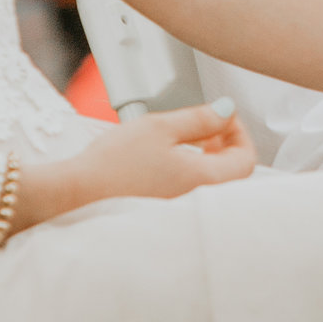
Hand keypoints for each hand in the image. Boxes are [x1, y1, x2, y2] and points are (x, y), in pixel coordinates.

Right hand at [54, 102, 256, 210]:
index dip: (240, 132)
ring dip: (208, 156)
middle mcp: (196, 201)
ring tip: (186, 137)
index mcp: (202, 180)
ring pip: (212, 182)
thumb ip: (199, 118)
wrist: (76, 193)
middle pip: (232, 173)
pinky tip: (168, 157)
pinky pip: (191, 190)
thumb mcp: (160, 127)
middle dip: (225, 143)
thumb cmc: (113, 165)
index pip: (246, 160)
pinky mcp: (162, 211)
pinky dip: (190, 170)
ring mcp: (179, 209)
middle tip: (208, 124)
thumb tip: (226, 110)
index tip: (223, 116)